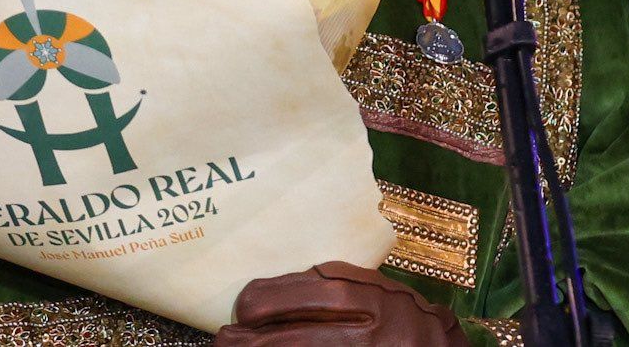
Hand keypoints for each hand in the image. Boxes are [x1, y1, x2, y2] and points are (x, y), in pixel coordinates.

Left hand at [215, 263, 464, 345]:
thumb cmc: (401, 316)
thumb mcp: (377, 291)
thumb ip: (338, 288)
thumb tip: (274, 293)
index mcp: (378, 297)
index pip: (323, 294)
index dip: (278, 300)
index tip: (244, 305)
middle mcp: (379, 331)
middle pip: (309, 336)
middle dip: (261, 340)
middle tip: (226, 338)